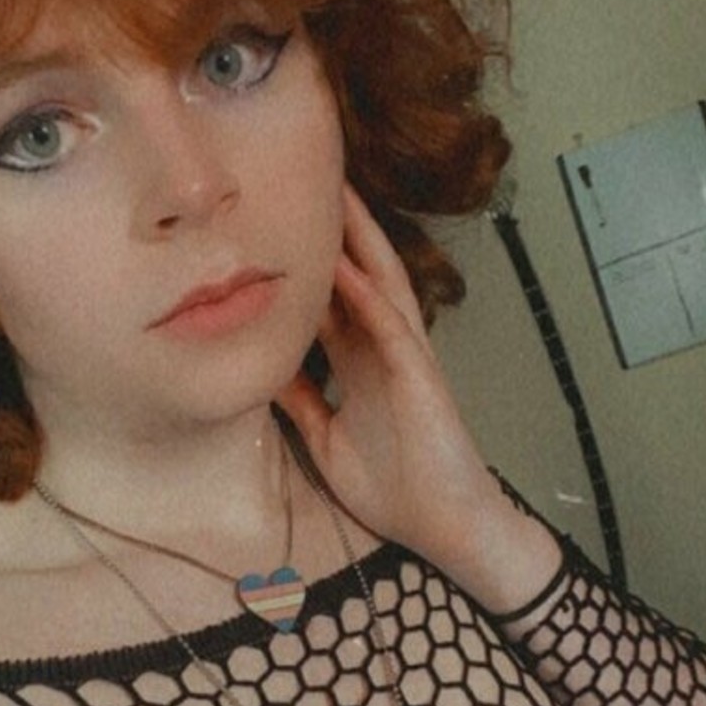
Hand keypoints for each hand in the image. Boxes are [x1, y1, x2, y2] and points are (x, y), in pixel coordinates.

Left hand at [276, 182, 504, 571]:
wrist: (443, 526)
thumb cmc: (393, 487)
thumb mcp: (327, 438)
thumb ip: (301, 402)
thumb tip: (263, 373)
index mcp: (358, 362)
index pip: (326, 298)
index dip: (301, 262)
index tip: (269, 223)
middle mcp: (381, 348)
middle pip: (355, 274)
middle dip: (334, 230)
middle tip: (304, 180)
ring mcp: (403, 356)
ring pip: (380, 283)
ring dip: (358, 240)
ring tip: (334, 192)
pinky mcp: (420, 374)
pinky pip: (391, 325)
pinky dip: (368, 294)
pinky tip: (346, 264)